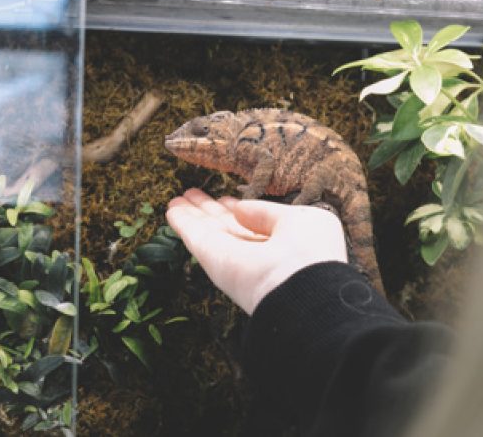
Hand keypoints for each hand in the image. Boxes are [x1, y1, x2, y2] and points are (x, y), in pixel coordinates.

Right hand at [166, 188, 346, 313]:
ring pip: (207, 232)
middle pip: (226, 228)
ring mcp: (232, 258)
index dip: (238, 211)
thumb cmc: (311, 251)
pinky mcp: (214, 260)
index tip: (225, 200)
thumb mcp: (299, 219)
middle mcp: (254, 255)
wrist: (301, 288)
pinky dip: (182, 223)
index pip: (254, 226)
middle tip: (193, 195)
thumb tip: (240, 209)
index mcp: (280, 246)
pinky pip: (196, 237)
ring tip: (177, 199)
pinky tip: (171, 210)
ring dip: (192, 215)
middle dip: (210, 211)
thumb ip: (268, 213)